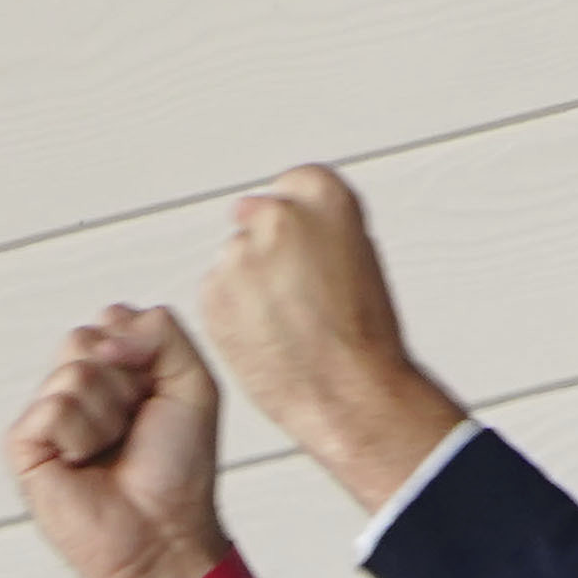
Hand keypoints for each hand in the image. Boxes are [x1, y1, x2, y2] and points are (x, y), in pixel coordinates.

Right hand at [6, 306, 234, 577]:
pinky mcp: (22, 445)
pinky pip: (52, 408)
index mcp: (112, 370)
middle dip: (123, 381)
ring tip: (110, 450)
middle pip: (84, 337)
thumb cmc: (178, 470)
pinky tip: (83, 464)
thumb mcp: (193, 383)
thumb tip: (105, 328)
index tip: (155, 397)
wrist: (164, 532)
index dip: (143, 353)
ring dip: (107, 414)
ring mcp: (46, 416)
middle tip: (131, 426)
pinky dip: (81, 436)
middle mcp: (75, 389)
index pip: (112, 318)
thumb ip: (163, 330)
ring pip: (71, 372)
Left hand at [194, 172, 468, 517]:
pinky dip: (231, 311)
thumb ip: (321, 227)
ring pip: (233, 259)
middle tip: (294, 293)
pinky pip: (215, 293)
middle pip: (255, 219)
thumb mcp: (360, 255)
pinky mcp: (213, 293)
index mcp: (324, 197)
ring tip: (285, 321)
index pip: (293, 186)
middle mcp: (278, 217)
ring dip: (246, 282)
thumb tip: (288, 218)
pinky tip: (265, 336)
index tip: (302, 244)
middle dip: (267, 250)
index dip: (296, 223)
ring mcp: (240, 255)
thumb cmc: (364, 335)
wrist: (348, 392)